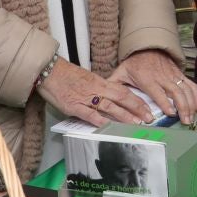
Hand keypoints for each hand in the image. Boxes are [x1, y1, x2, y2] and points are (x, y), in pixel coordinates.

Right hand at [36, 58, 152, 126]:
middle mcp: (96, 89)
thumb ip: (98, 88)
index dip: (136, 100)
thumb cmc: (65, 75)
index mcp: (99, 82)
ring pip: (109, 106)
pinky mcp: (73, 106)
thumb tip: (109, 97)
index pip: (123, 91)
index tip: (146, 107)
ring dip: (124, 116)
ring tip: (135, 123)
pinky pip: (89, 114)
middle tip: (148, 117)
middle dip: (136, 108)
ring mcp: (85, 98)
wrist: (48, 70)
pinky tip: (109, 126)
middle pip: (121, 98)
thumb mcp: (86, 78)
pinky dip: (100, 120)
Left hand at [109, 49, 196, 127]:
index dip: (164, 102)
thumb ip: (113, 85)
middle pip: (175, 91)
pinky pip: (191, 85)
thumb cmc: (134, 63)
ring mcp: (172, 75)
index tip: (169, 113)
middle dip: (182, 107)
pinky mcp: (179, 74)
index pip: (157, 91)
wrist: (147, 46)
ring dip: (190, 104)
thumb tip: (103, 99)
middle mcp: (161, 76)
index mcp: (146, 77)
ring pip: (185, 89)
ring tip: (191, 117)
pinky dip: (196, 96)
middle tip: (184, 121)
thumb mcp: (121, 72)